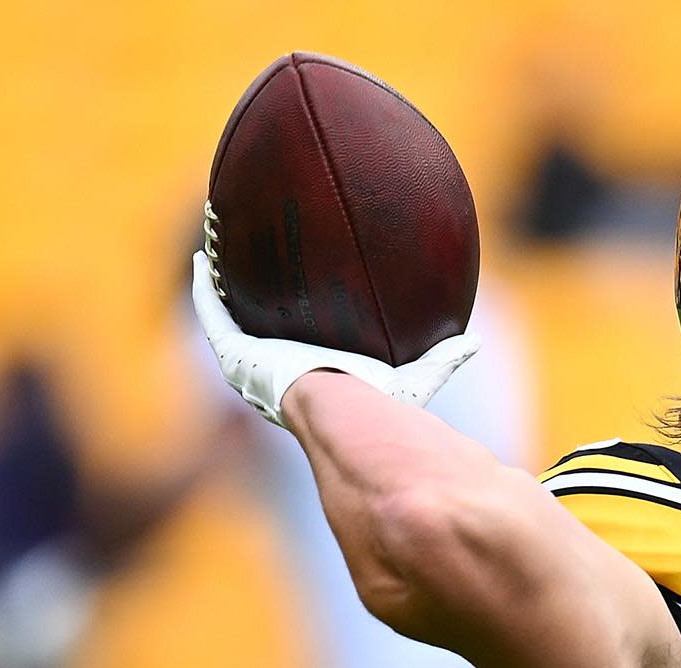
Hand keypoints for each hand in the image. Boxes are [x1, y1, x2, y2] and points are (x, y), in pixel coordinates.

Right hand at [190, 250, 479, 427]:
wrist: (342, 407)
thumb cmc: (378, 400)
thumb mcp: (415, 376)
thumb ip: (443, 359)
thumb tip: (476, 342)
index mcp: (313, 374)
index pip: (299, 349)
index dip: (292, 326)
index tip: (294, 299)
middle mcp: (276, 368)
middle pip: (257, 330)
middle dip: (250, 302)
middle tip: (248, 266)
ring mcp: (251, 361)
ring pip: (228, 317)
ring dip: (220, 286)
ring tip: (215, 248)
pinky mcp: (233, 354)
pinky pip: (212, 315)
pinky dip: (205, 287)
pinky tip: (203, 256)